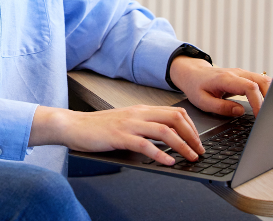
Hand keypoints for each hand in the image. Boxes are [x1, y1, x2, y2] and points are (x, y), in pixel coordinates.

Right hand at [29, 104, 203, 165]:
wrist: (73, 125)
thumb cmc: (97, 127)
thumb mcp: (125, 121)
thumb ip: (143, 126)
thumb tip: (166, 138)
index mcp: (141, 110)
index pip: (175, 112)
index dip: (191, 127)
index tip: (197, 141)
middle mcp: (138, 114)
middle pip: (175, 119)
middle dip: (192, 136)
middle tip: (199, 151)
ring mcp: (129, 124)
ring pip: (164, 131)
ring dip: (182, 146)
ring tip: (190, 158)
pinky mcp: (119, 136)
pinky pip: (145, 144)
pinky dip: (160, 154)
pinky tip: (168, 162)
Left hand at [169, 56, 271, 115]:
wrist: (193, 73)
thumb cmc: (196, 87)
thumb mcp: (202, 101)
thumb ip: (221, 107)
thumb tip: (240, 111)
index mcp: (225, 79)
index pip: (249, 87)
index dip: (258, 102)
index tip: (260, 116)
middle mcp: (237, 73)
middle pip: (262, 81)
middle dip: (269, 99)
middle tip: (269, 115)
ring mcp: (242, 73)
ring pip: (265, 80)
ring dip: (271, 94)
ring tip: (271, 110)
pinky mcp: (245, 76)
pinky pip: (262, 81)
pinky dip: (268, 90)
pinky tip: (270, 102)